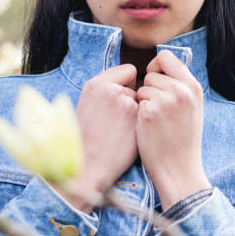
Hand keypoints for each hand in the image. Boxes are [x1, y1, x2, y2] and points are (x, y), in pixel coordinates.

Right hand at [52, 64, 138, 211]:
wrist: (87, 166)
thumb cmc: (88, 136)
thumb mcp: (88, 103)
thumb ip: (107, 87)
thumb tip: (129, 76)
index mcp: (96, 84)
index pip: (128, 70)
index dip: (127, 84)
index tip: (117, 99)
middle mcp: (111, 90)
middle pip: (137, 87)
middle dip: (131, 99)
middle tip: (115, 119)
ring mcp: (126, 104)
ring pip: (142, 102)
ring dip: (136, 112)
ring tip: (119, 130)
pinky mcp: (138, 120)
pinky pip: (147, 115)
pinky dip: (141, 124)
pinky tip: (128, 136)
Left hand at [136, 50, 210, 209]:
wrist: (178, 168)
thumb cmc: (183, 139)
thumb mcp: (192, 107)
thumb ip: (181, 86)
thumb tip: (162, 63)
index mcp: (193, 86)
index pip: (167, 57)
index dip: (157, 65)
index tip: (154, 78)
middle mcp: (181, 90)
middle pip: (152, 73)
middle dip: (149, 88)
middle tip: (158, 110)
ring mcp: (165, 100)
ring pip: (142, 87)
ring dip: (143, 101)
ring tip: (156, 120)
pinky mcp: (149, 111)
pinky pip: (136, 101)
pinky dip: (138, 112)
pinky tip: (148, 127)